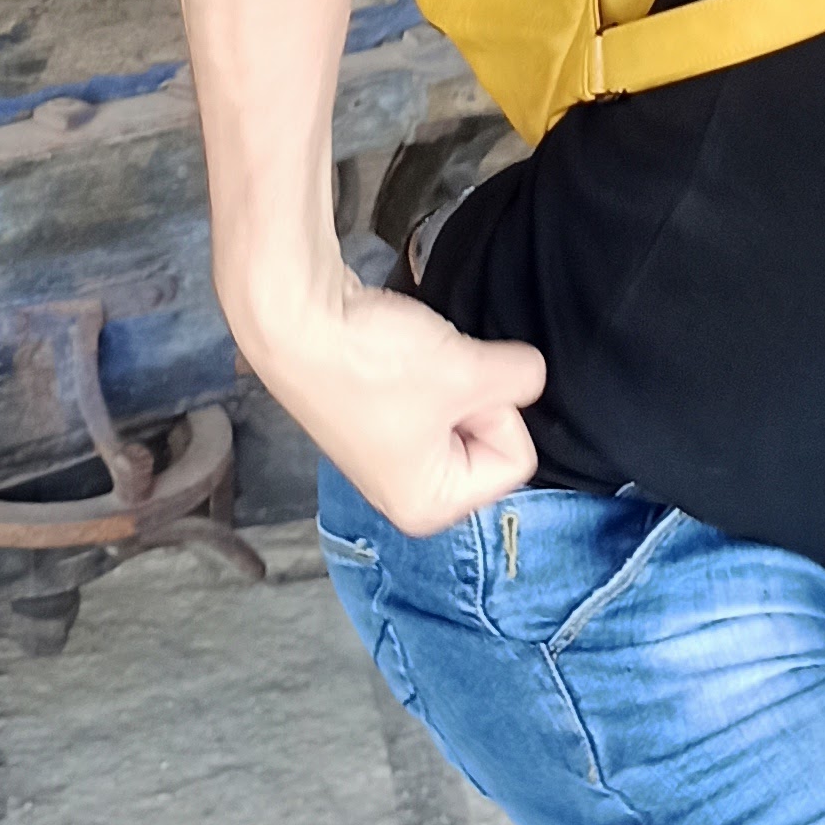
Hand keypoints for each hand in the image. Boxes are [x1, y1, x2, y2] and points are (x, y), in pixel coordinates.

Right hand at [234, 269, 546, 537]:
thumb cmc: (369, 360)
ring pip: (463, 409)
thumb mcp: (469, 371)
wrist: (294, 317)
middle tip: (428, 372)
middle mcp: (406, 494)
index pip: (516, 458)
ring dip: (450, 375)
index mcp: (429, 507)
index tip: (448, 390)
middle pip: (491, 436)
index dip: (495, 410)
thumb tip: (530, 376)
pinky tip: (392, 355)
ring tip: (408, 362)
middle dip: (473, 392)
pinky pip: (434, 394)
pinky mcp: (375, 416)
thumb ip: (523, 379)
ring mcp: (387, 455)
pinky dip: (424, 366)